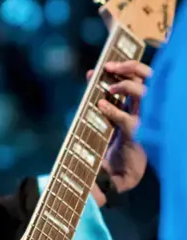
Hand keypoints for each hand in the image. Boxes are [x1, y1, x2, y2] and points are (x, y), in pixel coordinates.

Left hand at [85, 60, 149, 192]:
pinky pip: (126, 118)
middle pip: (148, 78)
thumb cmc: (115, 143)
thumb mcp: (109, 117)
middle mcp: (145, 109)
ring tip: (108, 89)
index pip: (140, 77)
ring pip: (143, 93)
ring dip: (125, 86)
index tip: (104, 65)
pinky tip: (101, 105)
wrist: (121, 174)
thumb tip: (91, 74)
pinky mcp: (136, 135)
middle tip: (109, 68)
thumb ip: (102, 96)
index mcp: (140, 103)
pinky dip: (113, 110)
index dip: (125, 66)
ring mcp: (143, 121)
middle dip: (130, 67)